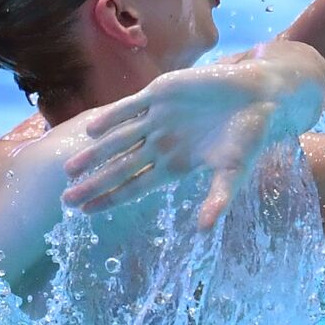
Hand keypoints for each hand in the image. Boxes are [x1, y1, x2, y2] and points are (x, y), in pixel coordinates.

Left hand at [61, 63, 284, 230]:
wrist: (258, 94)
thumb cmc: (249, 135)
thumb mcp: (233, 170)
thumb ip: (218, 198)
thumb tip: (206, 231)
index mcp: (173, 165)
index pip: (134, 187)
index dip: (110, 199)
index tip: (85, 212)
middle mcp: (159, 144)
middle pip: (119, 167)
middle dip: (93, 183)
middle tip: (66, 199)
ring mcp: (157, 118)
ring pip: (117, 139)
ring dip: (94, 154)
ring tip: (69, 169)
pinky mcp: (160, 93)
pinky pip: (129, 107)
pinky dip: (111, 118)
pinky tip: (91, 131)